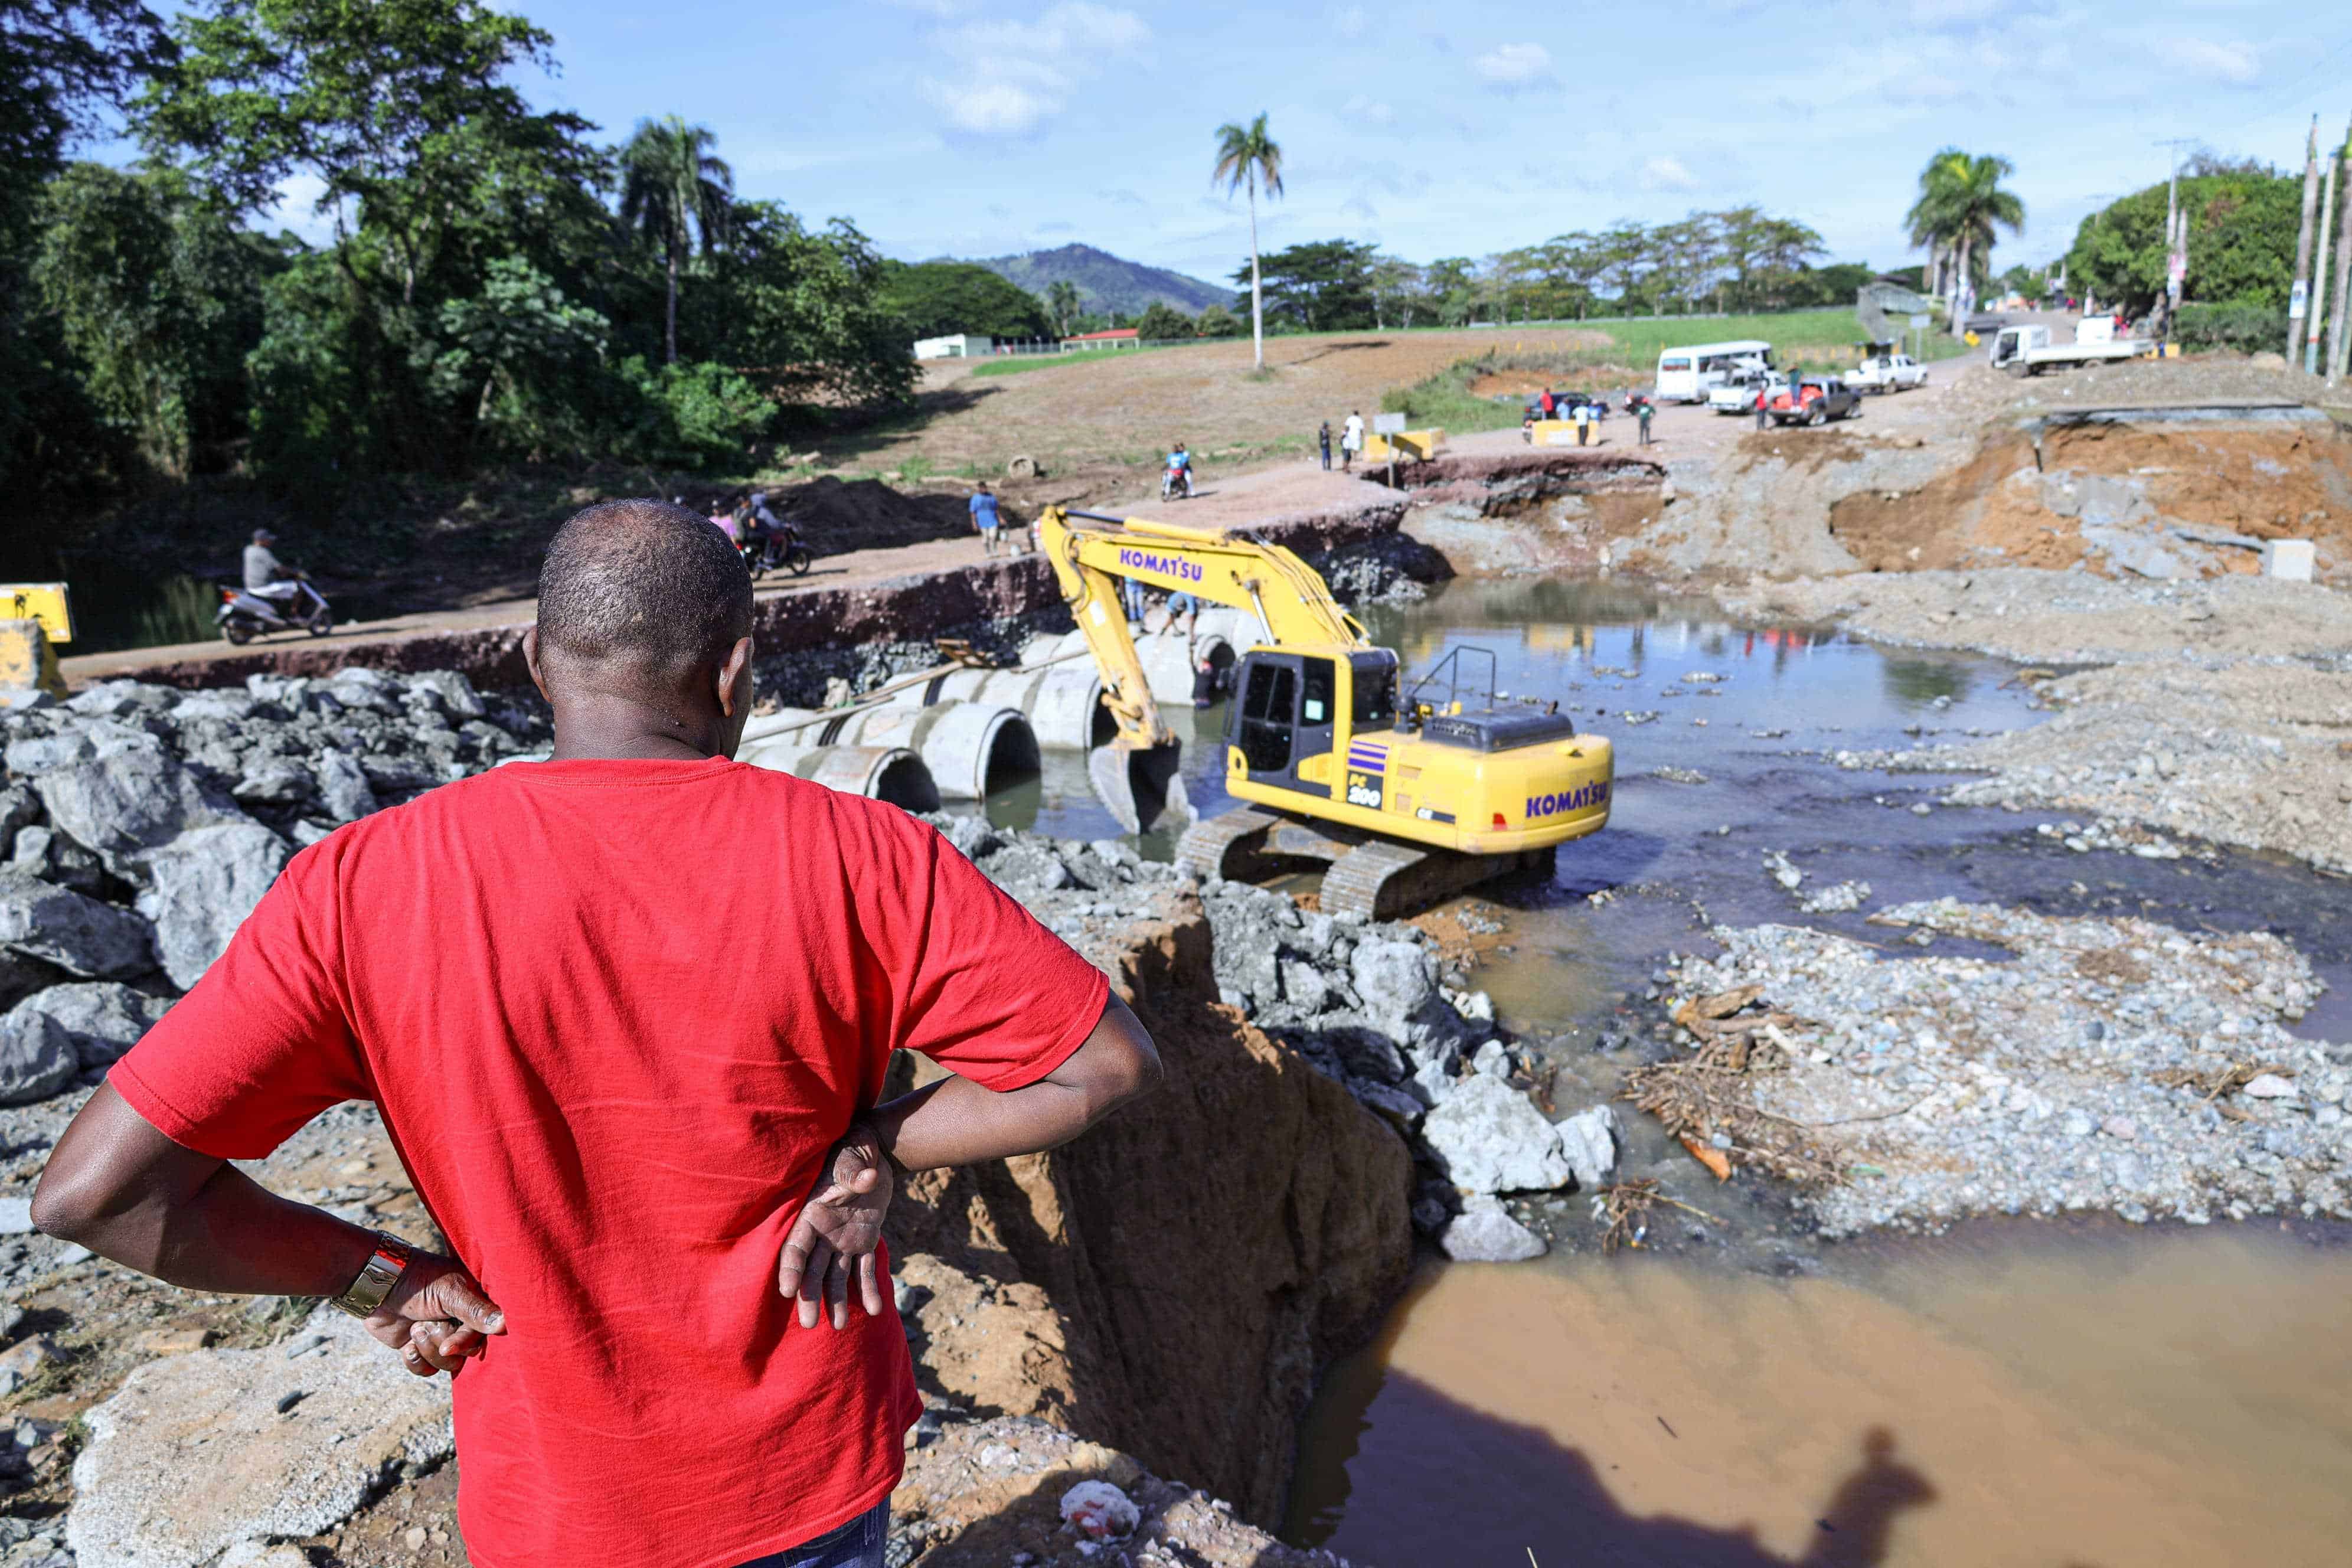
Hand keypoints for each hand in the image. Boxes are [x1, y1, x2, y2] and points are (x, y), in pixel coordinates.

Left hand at [364, 1250, 505, 1377]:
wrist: (377, 1287)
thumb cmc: (418, 1281)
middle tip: (426, 1325)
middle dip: (443, 1343)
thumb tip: (505, 1325)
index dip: (466, 1342)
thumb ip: (476, 1311)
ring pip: (448, 1364)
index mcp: (475, 1304)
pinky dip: (415, 1361)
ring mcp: (441, 1337)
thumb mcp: (449, 1293)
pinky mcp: (421, 1349)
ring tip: (415, 1330)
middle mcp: (462, 1322)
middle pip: (467, 1353)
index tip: (449, 1345)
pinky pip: (427, 1371)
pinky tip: (407, 1346)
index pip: (484, 1334)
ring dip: (428, 1350)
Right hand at [776, 1124, 893, 1329]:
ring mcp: (842, 1241)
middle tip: (809, 1324)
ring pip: (836, 1276)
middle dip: (810, 1296)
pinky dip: (870, 1289)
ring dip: (837, 1300)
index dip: (791, 1268)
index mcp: (811, 1215)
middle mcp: (823, 1233)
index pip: (796, 1246)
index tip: (788, 1291)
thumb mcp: (852, 1158)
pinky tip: (876, 1310)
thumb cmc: (855, 1150)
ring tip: (839, 1327)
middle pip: (812, 1269)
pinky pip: (865, 1269)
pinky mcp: (864, 1242)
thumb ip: (854, 1171)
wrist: (876, 1152)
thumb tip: (867, 1178)